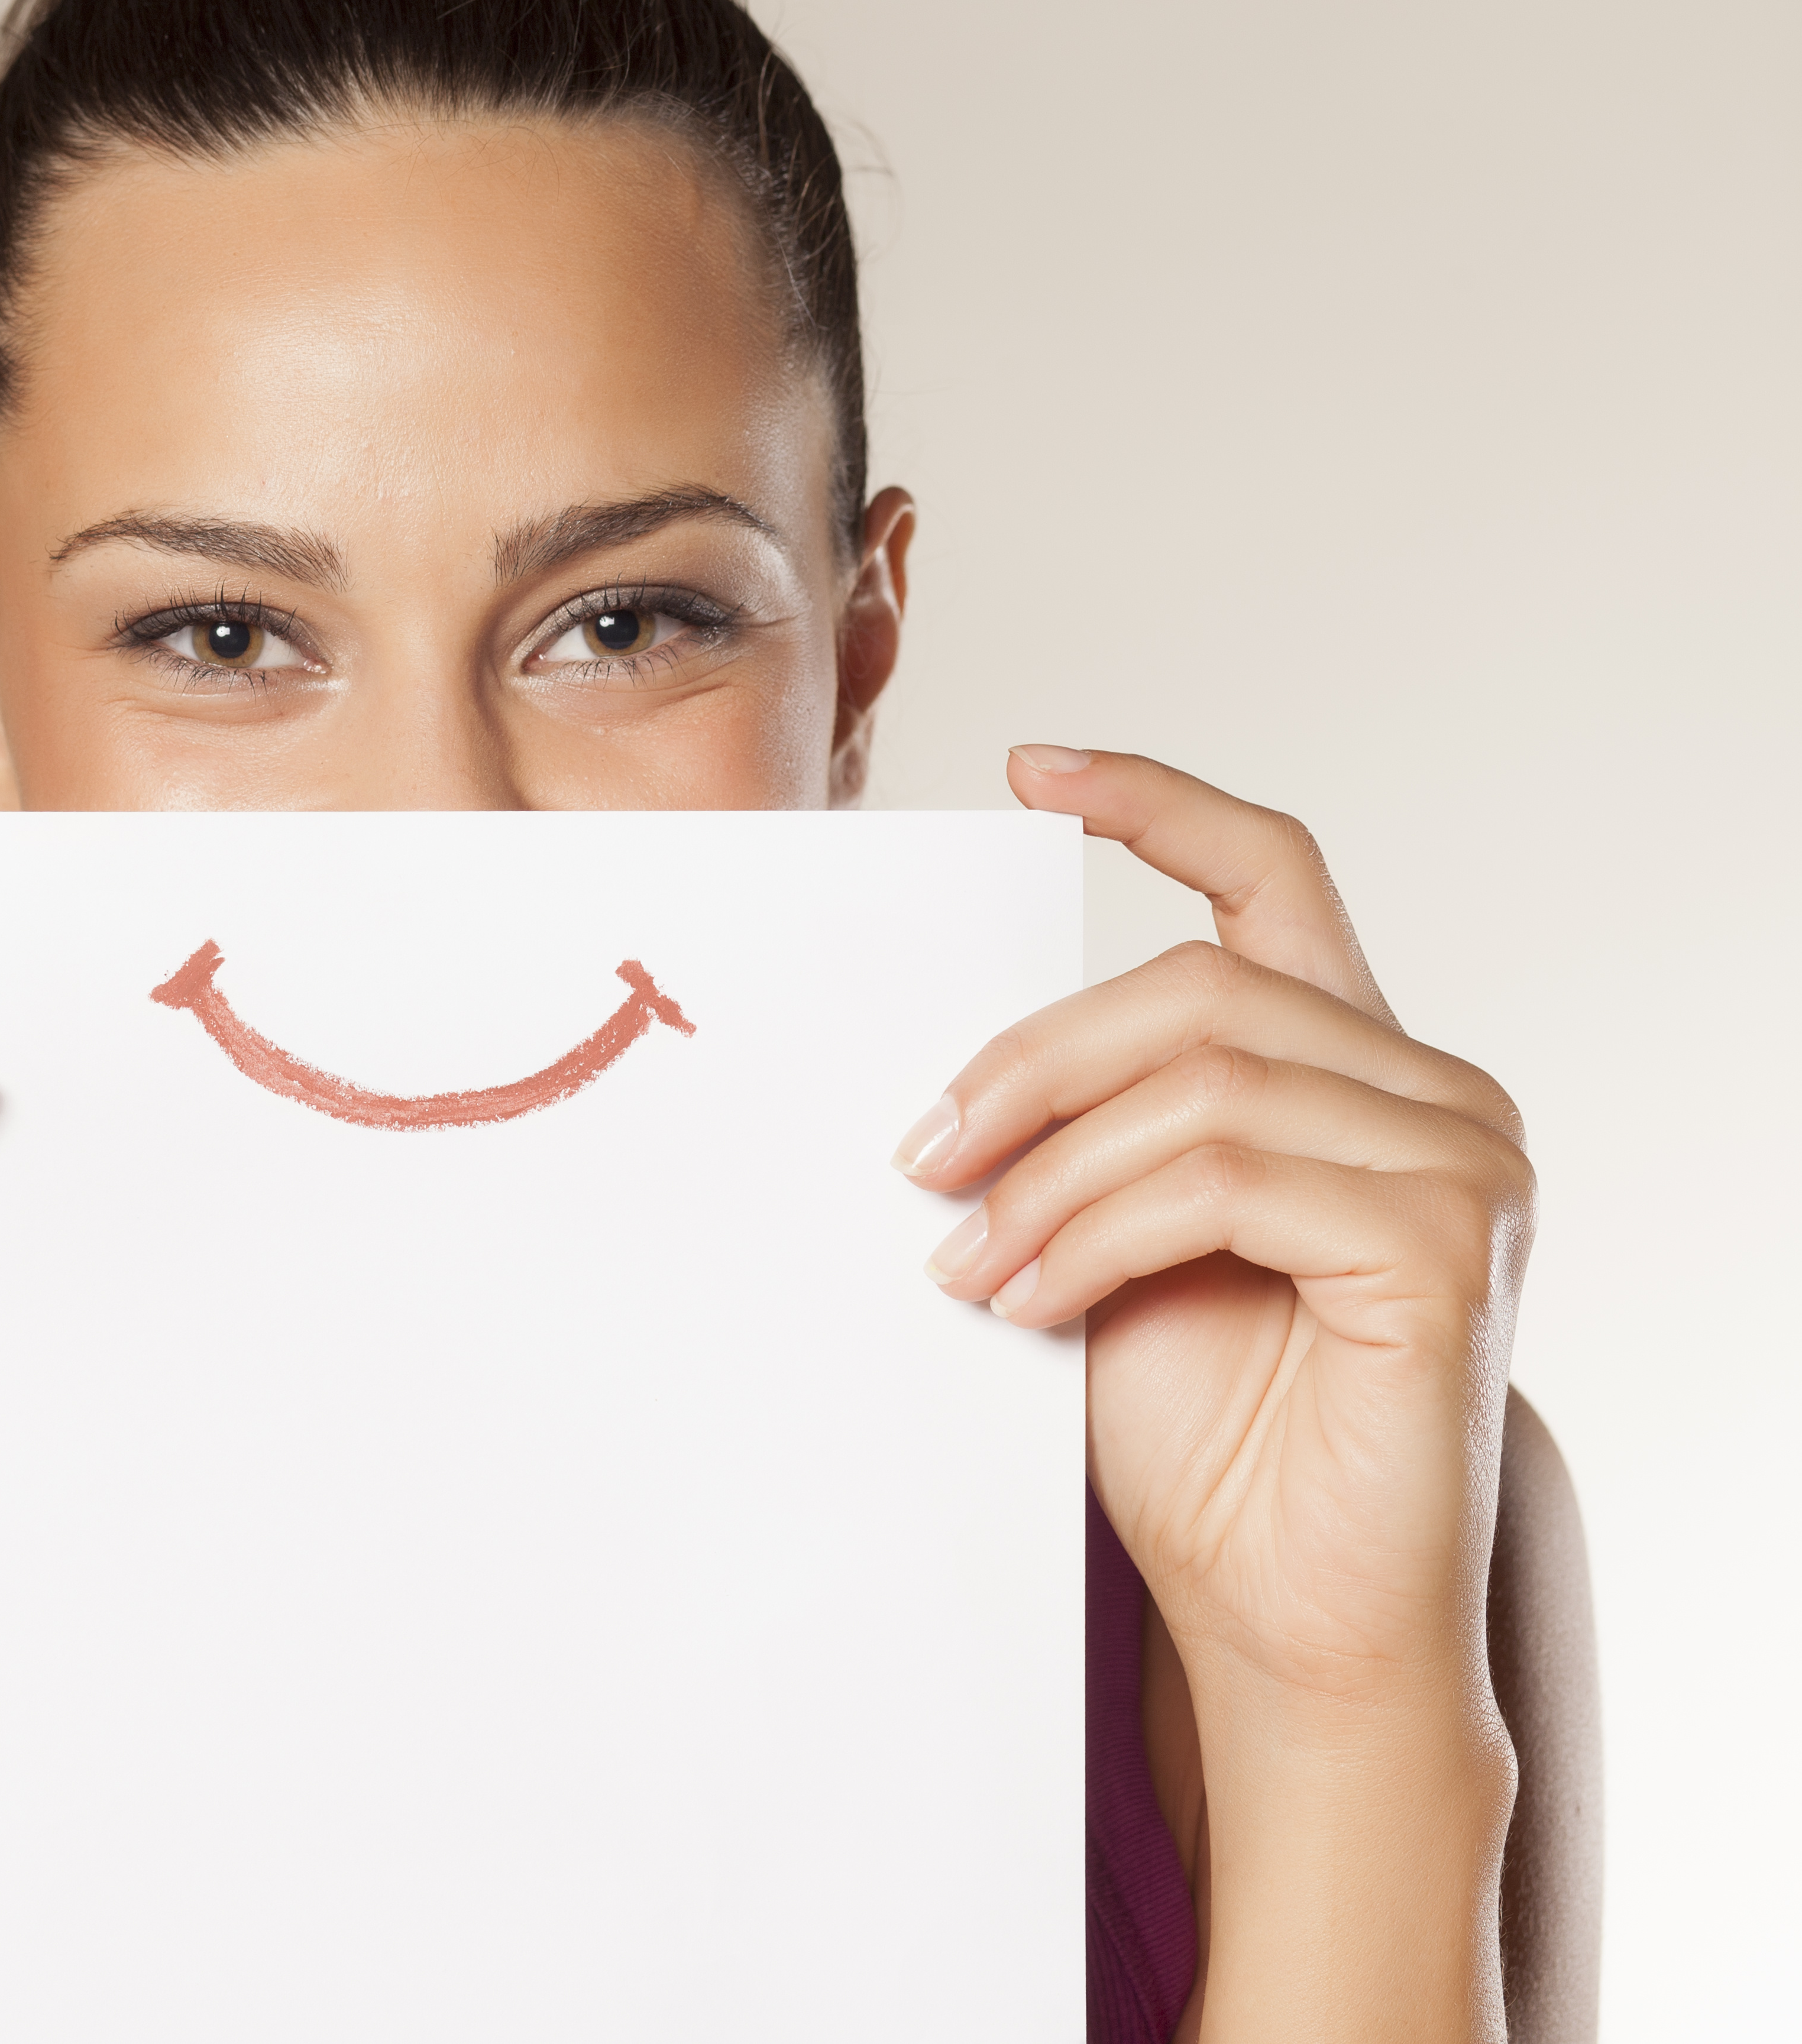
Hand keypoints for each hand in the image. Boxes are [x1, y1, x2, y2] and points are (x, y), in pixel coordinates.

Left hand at [897, 747, 1526, 2039]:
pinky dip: (1097, 1231)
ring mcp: (1463, 1162)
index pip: (1270, 874)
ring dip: (1047, 1173)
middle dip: (1026, 1066)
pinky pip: (1228, 1179)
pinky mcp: (1446, 1245)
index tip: (1026, 768)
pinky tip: (1029, 1301)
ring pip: (1201, 1083)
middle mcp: (1435, 1093)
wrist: (1280, 1615)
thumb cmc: (1201, 1439)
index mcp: (1356, 1068)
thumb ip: (1082, 1135)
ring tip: (965, 1264)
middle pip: (1194, 986)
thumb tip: (942, 1073)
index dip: (1154, 801)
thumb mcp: (1110, 1240)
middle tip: (920, 1163)